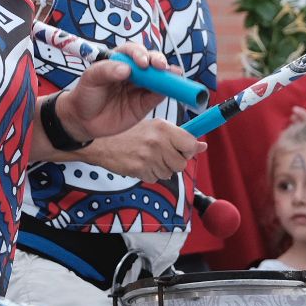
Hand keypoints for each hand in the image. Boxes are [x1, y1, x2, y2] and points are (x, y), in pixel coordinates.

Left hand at [61, 44, 169, 142]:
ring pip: (158, 78)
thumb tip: (127, 69)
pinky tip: (171, 90)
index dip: (140, 54)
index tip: (142, 62)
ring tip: (174, 75)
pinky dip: (166, 92)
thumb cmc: (85, 94)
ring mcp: (140, 88)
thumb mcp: (90, 78)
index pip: (134, 52)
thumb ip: (106, 71)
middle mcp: (133, 72)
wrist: (82, 120)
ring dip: (168, 76)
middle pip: (150, 62)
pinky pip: (157, 96)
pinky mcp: (144, 104)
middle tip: (160, 66)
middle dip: (158, 61)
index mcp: (120, 60)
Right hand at [85, 121, 201, 181]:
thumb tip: (202, 146)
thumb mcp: (155, 127)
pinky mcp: (140, 170)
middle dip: (174, 162)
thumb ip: (179, 136)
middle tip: (162, 154)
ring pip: (169, 173)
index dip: (189, 150)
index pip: (190, 145)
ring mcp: (149, 157)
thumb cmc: (129, 132)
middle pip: (181, 164)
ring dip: (161, 169)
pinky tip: (141, 163)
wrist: (102, 142)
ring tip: (148, 157)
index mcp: (163, 128)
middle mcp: (158, 142)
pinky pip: (155, 179)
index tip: (184, 149)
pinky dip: (150, 174)